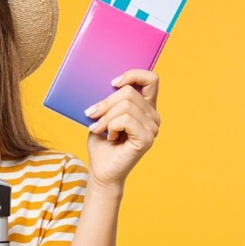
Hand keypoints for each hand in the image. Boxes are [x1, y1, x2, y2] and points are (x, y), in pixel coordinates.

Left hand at [83, 70, 160, 188]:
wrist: (101, 170)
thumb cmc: (101, 144)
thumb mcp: (103, 115)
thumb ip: (109, 100)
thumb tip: (105, 84)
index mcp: (145, 107)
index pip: (151, 79)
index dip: (132, 75)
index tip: (113, 83)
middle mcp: (153, 116)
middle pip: (129, 93)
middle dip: (105, 103)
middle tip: (92, 115)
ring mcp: (152, 128)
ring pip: (126, 106)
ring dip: (105, 117)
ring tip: (98, 129)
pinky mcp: (146, 139)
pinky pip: (125, 120)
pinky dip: (111, 126)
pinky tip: (109, 136)